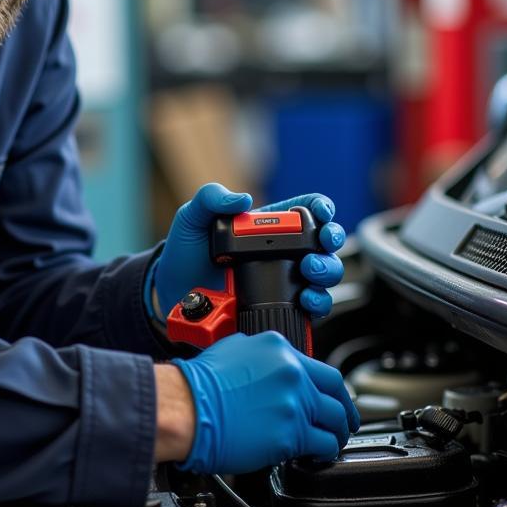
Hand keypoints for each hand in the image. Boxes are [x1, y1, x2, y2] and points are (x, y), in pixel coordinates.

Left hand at [152, 183, 345, 320]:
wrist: (175, 295)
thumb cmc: (185, 253)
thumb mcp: (192, 218)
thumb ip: (211, 199)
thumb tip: (243, 200)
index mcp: (268, 224)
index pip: (307, 209)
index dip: (322, 208)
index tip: (322, 213)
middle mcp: (283, 252)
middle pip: (325, 242)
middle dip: (331, 240)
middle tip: (319, 246)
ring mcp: (285, 280)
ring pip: (326, 274)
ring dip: (327, 271)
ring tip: (309, 273)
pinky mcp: (283, 307)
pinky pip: (313, 307)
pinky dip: (318, 303)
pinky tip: (305, 300)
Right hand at [170, 331, 359, 472]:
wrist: (184, 408)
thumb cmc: (198, 384)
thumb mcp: (232, 349)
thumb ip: (260, 356)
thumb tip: (268, 367)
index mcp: (279, 349)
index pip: (322, 370)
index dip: (333, 389)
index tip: (334, 399)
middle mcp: (292, 373)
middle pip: (336, 395)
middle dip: (345, 412)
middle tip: (344, 424)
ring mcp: (294, 404)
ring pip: (334, 422)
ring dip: (336, 435)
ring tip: (331, 444)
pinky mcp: (290, 435)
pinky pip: (322, 445)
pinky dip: (324, 452)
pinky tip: (316, 456)